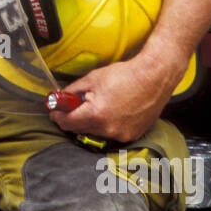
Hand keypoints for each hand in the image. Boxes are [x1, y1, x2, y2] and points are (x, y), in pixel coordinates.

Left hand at [47, 52, 177, 143]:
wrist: (154, 77)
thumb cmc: (125, 75)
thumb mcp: (92, 78)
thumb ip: (72, 91)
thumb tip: (61, 97)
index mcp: (95, 115)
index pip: (67, 123)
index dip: (58, 116)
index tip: (55, 111)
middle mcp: (108, 129)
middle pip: (80, 130)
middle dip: (74, 118)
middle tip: (74, 106)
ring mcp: (121, 135)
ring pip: (96, 132)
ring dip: (92, 122)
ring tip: (100, 104)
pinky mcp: (132, 136)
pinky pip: (112, 133)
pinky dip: (107, 124)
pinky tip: (114, 110)